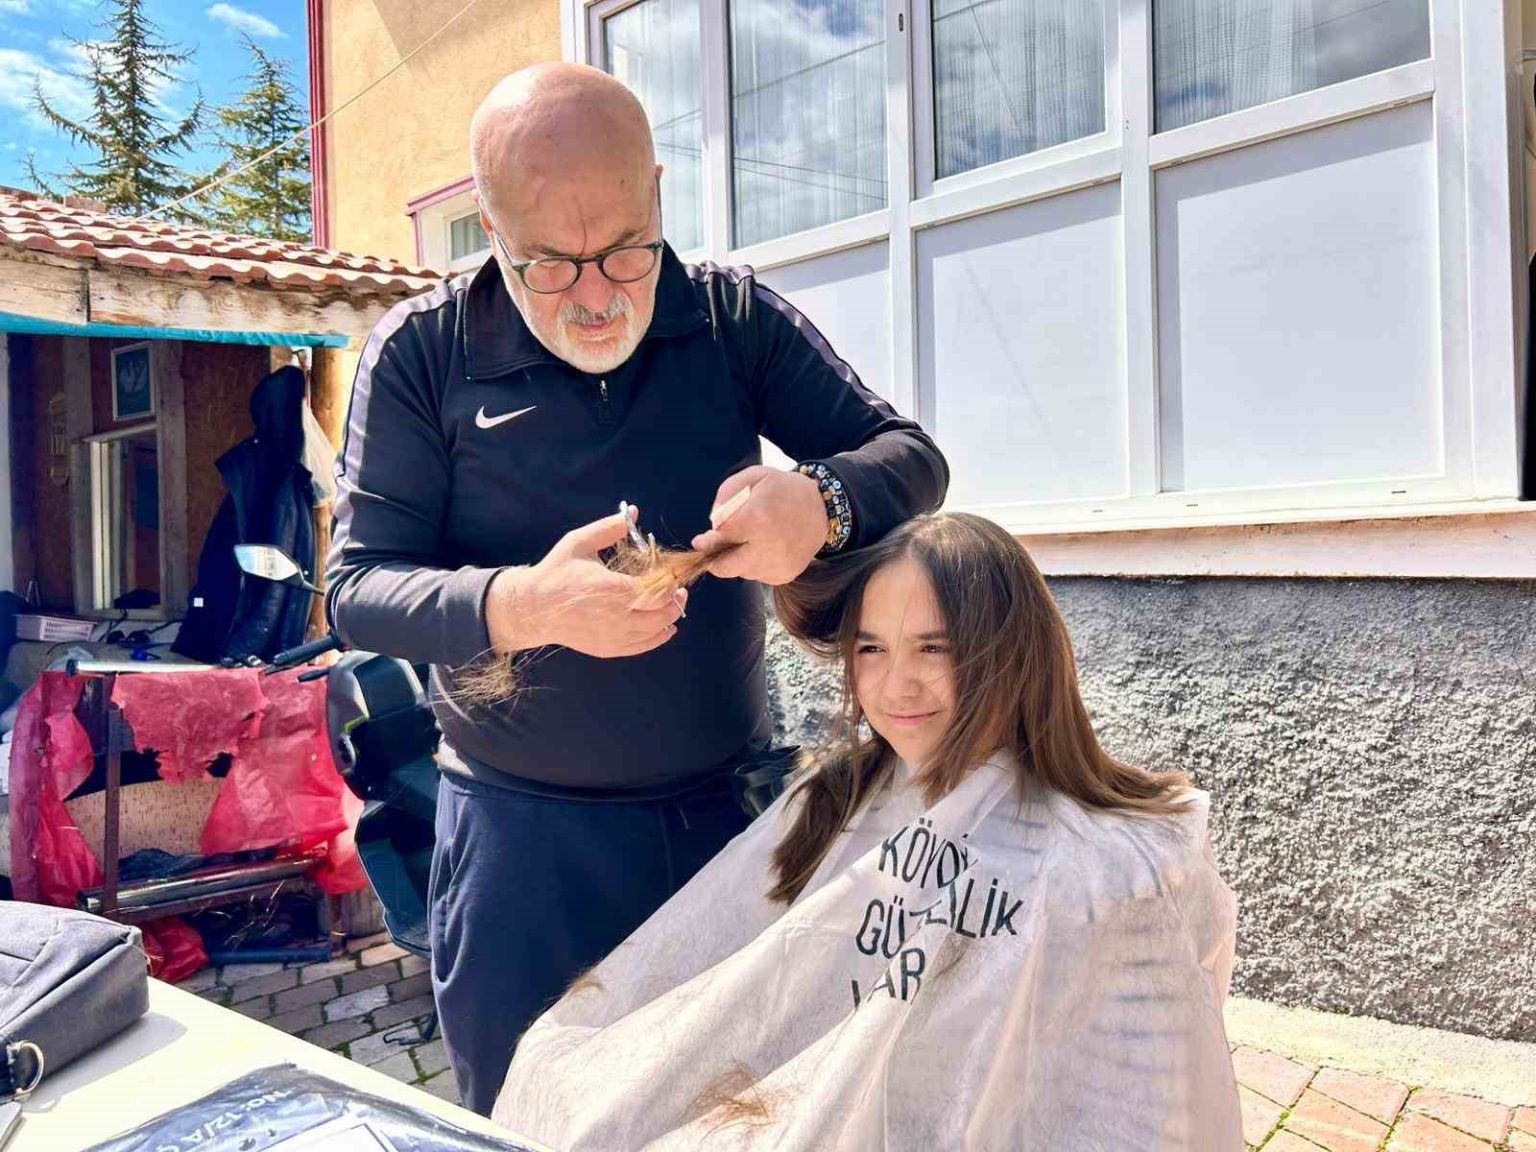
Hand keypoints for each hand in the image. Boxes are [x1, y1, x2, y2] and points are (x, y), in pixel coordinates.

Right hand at [486, 509, 685, 657]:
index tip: (672, 573)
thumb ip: (608, 528)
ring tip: (673, 603)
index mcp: (611, 588)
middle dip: (675, 599)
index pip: (657, 589)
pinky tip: (666, 627)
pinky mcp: (609, 649)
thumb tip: (634, 512)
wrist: (534, 608)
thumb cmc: (557, 572)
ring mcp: (613, 636)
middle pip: (662, 612)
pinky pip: (643, 646)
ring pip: (656, 631)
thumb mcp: (579, 543)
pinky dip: (658, 637)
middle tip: (679, 589)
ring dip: (670, 616)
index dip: (670, 582)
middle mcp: (616, 616)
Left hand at [690, 465, 826, 584]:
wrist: (822, 508)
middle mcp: (769, 547)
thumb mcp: (753, 477)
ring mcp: (778, 565)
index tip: (701, 540)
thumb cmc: (783, 490)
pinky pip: (757, 575)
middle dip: (716, 559)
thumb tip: (713, 524)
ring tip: (753, 539)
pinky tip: (767, 547)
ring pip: (741, 571)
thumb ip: (726, 495)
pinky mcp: (785, 575)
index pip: (720, 538)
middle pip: (725, 567)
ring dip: (738, 559)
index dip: (708, 540)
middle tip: (715, 548)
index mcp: (758, 518)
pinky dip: (755, 564)